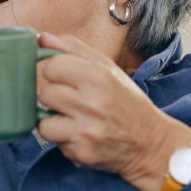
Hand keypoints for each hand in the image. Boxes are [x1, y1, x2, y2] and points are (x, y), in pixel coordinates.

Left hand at [34, 32, 190, 190]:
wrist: (150, 143)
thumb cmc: (126, 101)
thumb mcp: (107, 68)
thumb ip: (72, 49)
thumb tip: (40, 38)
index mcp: (98, 77)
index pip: (51, 66)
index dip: (56, 72)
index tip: (66, 78)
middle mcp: (91, 103)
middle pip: (44, 93)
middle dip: (54, 97)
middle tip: (72, 101)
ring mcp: (85, 130)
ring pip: (42, 121)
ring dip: (53, 120)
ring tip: (71, 119)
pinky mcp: (81, 152)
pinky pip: (53, 142)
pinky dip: (62, 139)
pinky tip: (78, 134)